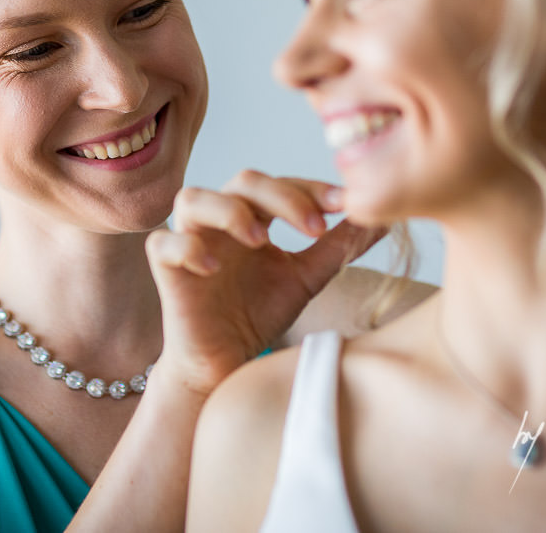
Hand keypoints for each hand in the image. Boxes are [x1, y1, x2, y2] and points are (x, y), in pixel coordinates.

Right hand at [145, 170, 383, 394]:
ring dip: (229, 211)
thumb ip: (338, 247)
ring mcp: (189, 239)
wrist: (224, 364)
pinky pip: (163, 243)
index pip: (282, 183)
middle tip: (314, 227)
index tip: (347, 204)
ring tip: (261, 241)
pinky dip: (186, 247)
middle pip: (243, 180)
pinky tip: (212, 267)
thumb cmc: (259, 314)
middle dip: (282, 197)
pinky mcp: (165, 268)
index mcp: (254, 215)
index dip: (312, 188)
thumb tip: (382, 218)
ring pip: (193, 197)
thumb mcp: (307, 278)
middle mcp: (220, 219)